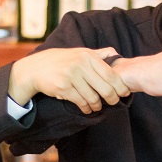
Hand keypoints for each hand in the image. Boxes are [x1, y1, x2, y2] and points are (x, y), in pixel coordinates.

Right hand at [9, 47, 130, 113]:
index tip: (125, 93)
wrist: (35, 68)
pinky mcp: (63, 87)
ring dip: (97, 105)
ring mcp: (72, 76)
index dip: (120, 86)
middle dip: (112, 98)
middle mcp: (81, 64)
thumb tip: (115, 53)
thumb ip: (97, 54)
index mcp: (88, 55)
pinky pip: (81, 102)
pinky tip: (87, 109)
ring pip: (93, 97)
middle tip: (114, 102)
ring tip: (98, 107)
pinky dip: (86, 108)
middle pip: (105, 88)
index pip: (111, 74)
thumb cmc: (61, 61)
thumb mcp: (79, 52)